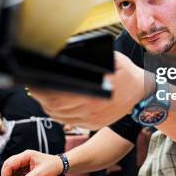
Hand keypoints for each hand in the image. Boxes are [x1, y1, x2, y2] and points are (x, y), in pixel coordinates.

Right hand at [1, 150, 62, 175]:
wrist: (61, 165)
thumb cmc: (52, 166)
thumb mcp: (39, 175)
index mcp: (26, 155)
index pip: (9, 163)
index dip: (5, 174)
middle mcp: (23, 158)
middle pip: (8, 166)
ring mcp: (24, 162)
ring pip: (12, 170)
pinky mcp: (26, 168)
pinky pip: (17, 174)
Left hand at [30, 52, 146, 129]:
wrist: (142, 93)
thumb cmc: (125, 72)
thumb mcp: (112, 58)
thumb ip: (93, 56)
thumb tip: (70, 51)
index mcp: (96, 93)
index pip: (60, 96)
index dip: (44, 91)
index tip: (35, 82)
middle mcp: (93, 110)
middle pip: (56, 107)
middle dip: (41, 97)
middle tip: (33, 87)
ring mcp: (93, 120)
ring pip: (59, 116)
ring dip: (46, 106)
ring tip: (41, 93)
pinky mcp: (92, 125)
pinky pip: (68, 122)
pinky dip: (57, 114)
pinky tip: (53, 104)